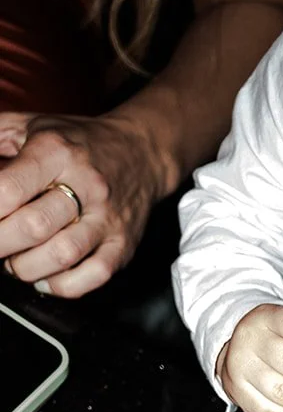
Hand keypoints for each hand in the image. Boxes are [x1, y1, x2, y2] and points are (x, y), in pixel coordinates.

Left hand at [0, 111, 164, 296]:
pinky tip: (46, 278)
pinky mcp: (123, 245)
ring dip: (27, 268)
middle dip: (1, 244)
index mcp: (56, 151)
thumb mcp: (31, 126)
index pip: (9, 189)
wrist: (141, 152)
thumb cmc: (80, 144)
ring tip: (16, 262)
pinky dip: (62, 286)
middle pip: (33, 226)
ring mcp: (107, 219)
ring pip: (61, 256)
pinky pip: (93, 276)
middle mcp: (85, 184)